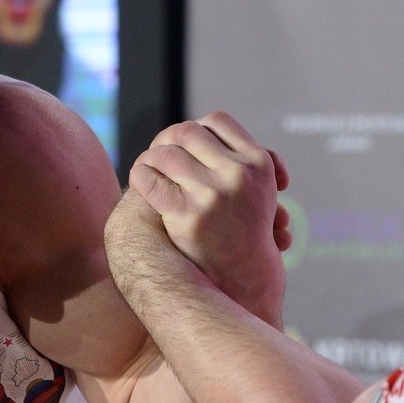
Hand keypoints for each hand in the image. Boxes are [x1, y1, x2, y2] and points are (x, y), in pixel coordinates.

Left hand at [127, 113, 289, 323]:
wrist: (245, 281)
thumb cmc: (249, 234)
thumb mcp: (262, 191)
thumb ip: (241, 160)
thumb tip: (208, 128)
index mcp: (258, 163)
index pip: (218, 121)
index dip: (198, 126)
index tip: (188, 142)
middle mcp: (238, 175)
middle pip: (188, 132)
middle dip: (170, 139)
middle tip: (161, 150)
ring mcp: (212, 194)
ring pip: (167, 154)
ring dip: (152, 157)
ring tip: (148, 165)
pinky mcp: (187, 215)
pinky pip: (151, 180)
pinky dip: (141, 176)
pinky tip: (141, 181)